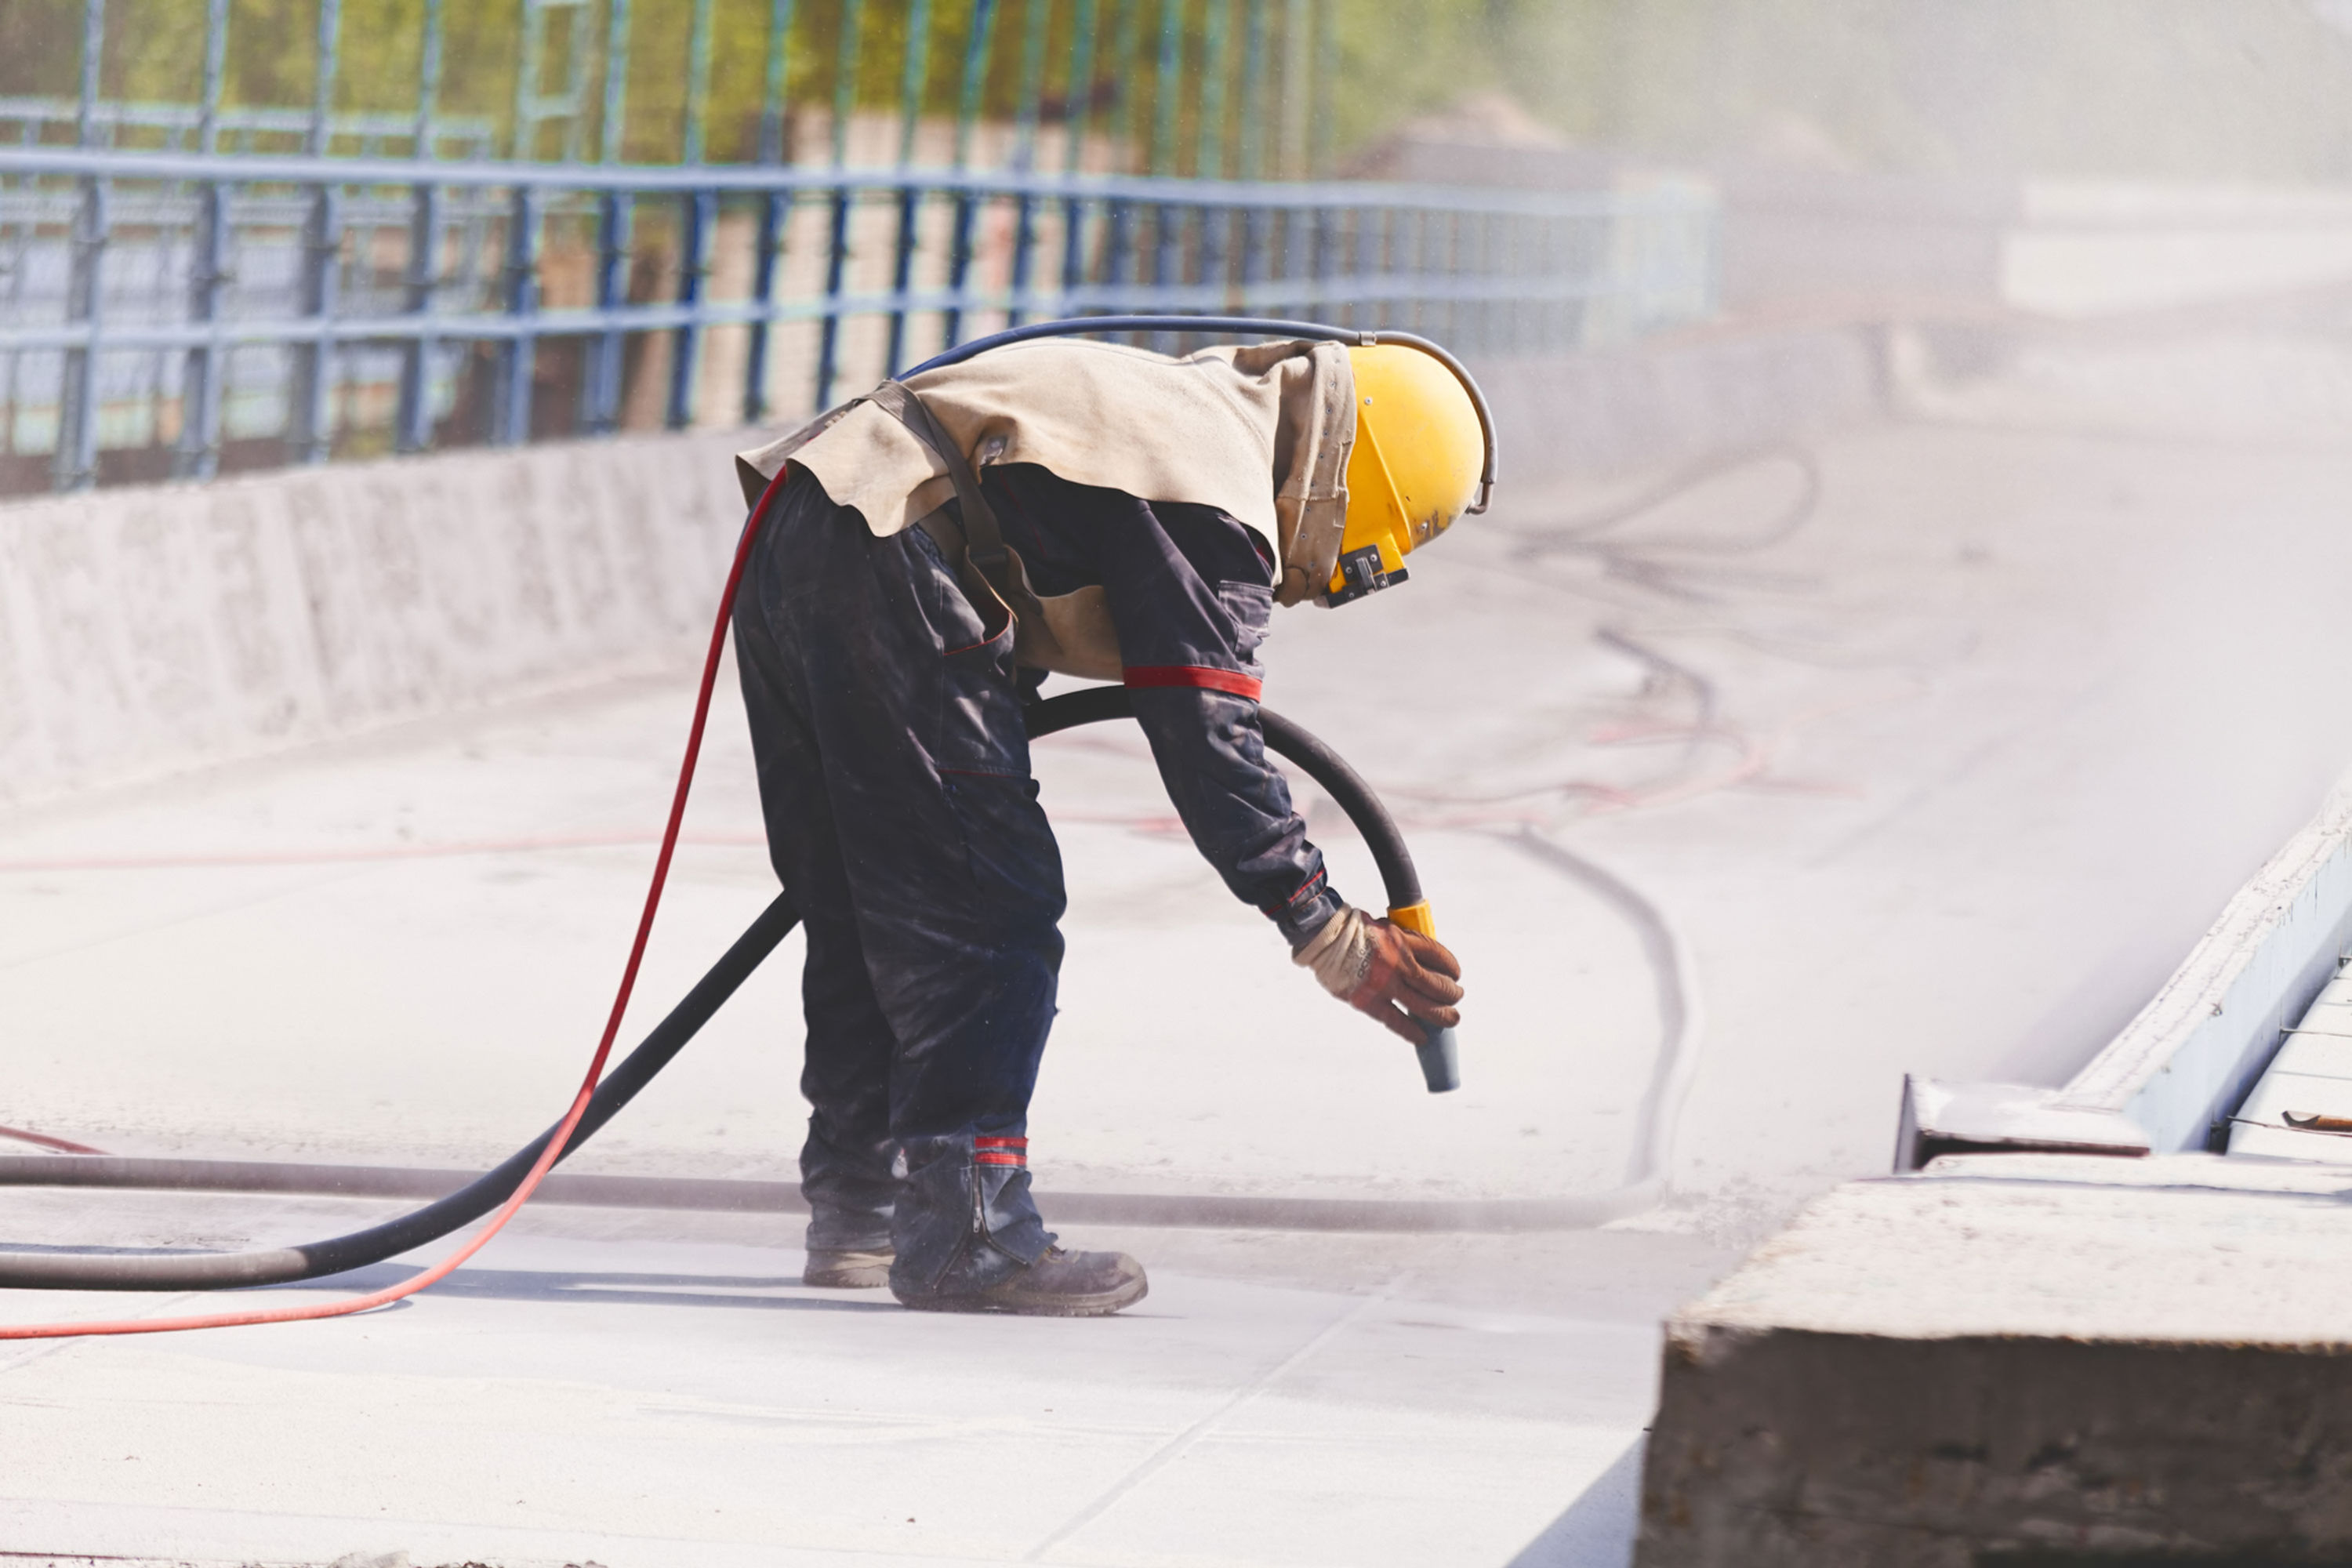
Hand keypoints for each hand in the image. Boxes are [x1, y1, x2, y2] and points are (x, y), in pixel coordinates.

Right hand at [1294, 906, 1464, 1043]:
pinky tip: (1422, 1037)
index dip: (1452, 968)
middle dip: (1452, 994)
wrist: (1324, 938)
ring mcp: (1385, 984)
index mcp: (1404, 940)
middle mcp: (1399, 963)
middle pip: (1437, 985)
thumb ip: (1404, 942)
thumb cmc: (1352, 930)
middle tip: (1456, 998)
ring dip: (1442, 1015)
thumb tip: (1421, 958)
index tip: (1456, 974)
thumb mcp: (1385, 927)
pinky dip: (1411, 1031)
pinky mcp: (1369, 1001)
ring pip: (1424, 1006)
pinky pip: (1396, 1021)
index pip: (1439, 956)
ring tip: (1451, 1019)